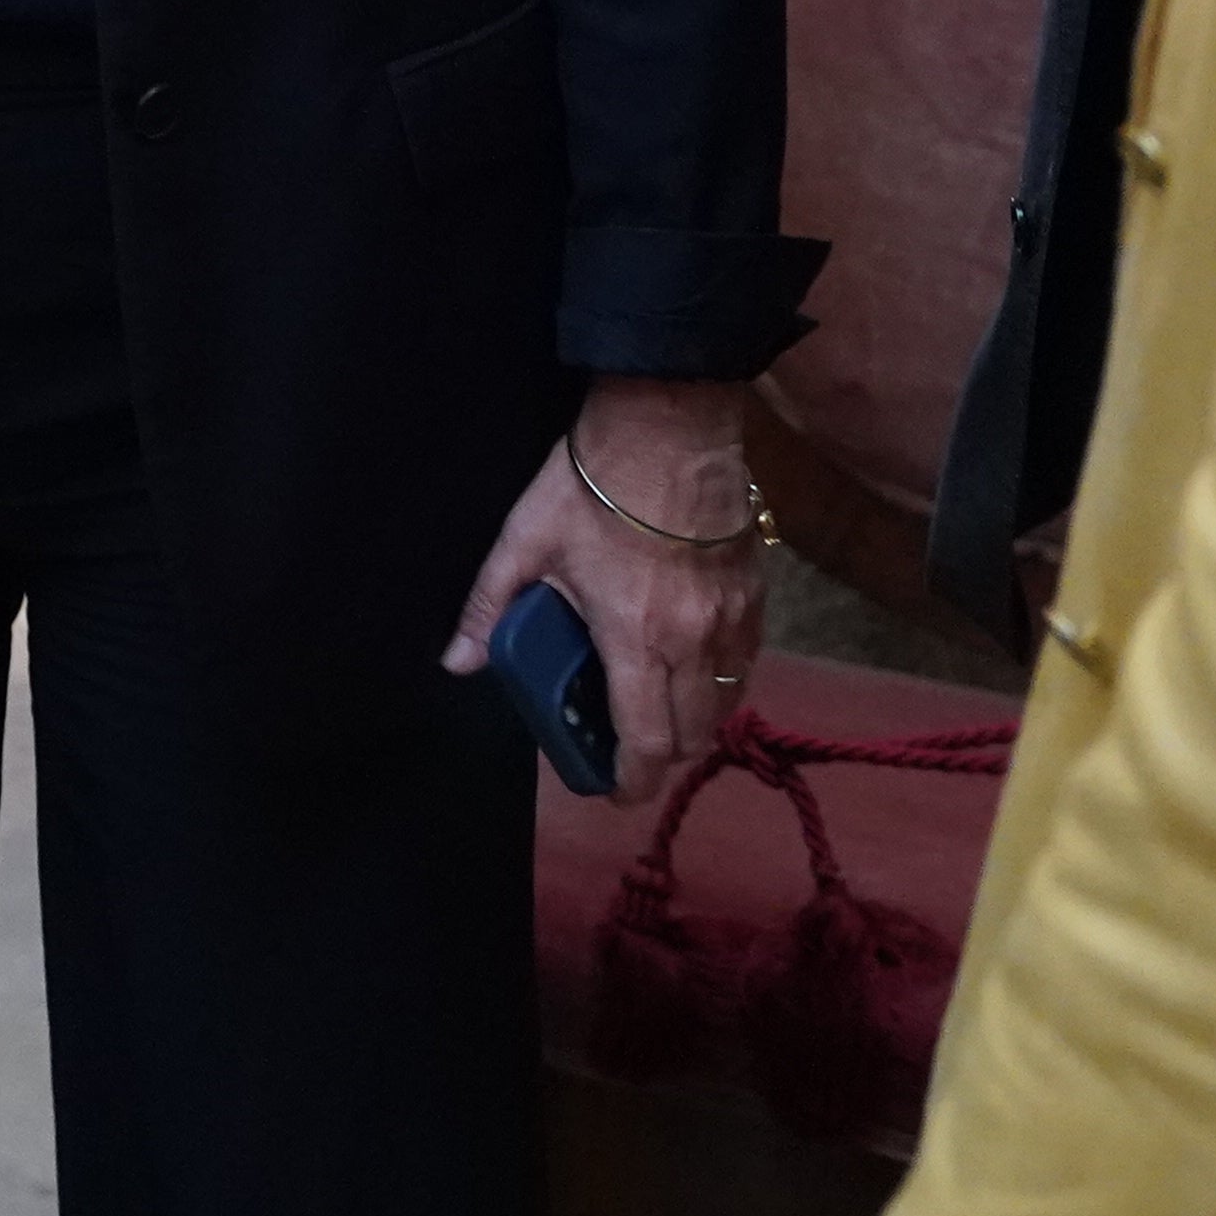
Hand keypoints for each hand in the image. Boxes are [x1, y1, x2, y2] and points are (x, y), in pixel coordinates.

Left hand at [444, 376, 765, 793]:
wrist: (668, 425)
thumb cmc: (591, 484)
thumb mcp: (524, 543)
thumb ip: (491, 609)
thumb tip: (459, 661)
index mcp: (636, 637)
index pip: (648, 739)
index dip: (632, 779)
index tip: (614, 790)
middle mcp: (695, 640)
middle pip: (694, 733)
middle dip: (663, 754)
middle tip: (629, 749)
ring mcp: (733, 618)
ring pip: (726, 701)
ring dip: (696, 720)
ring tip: (658, 709)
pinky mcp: (755, 593)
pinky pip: (745, 661)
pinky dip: (722, 680)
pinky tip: (691, 665)